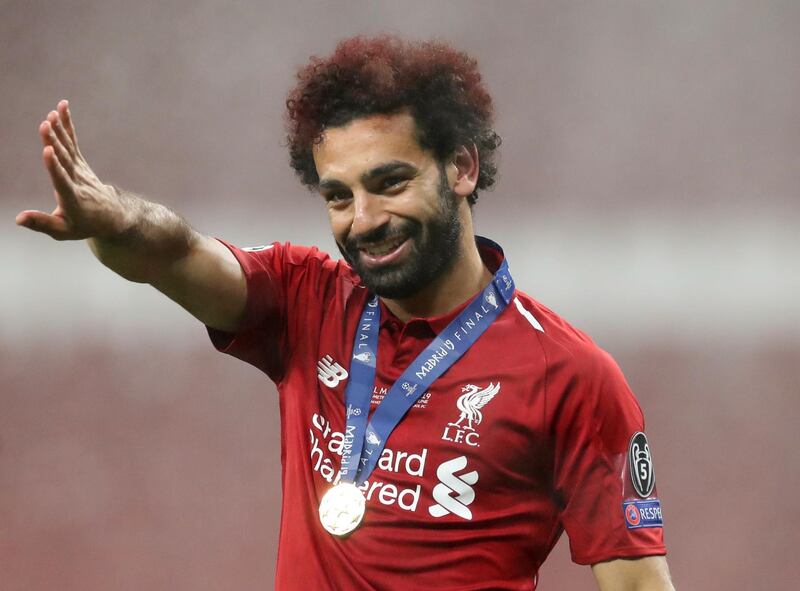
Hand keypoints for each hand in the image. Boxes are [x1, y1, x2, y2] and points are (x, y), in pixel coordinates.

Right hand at [17, 100, 128, 240]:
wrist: (111, 216)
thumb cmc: (83, 225)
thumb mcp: (63, 231)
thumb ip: (42, 224)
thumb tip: (18, 219)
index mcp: (73, 199)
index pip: (63, 181)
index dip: (55, 167)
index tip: (48, 152)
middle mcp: (78, 181)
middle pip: (65, 160)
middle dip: (55, 142)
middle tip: (46, 125)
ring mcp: (80, 169)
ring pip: (69, 148)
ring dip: (60, 130)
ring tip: (52, 114)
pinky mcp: (80, 162)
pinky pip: (73, 141)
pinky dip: (67, 125)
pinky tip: (61, 108)